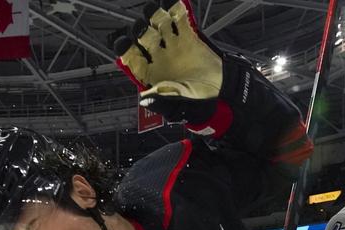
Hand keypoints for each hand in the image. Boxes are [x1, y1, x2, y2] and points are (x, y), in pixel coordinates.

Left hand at [114, 1, 223, 127]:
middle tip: (142, 27)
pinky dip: (176, 9)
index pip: (132, 58)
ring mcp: (173, 45)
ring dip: (155, 15)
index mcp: (151, 74)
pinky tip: (174, 5)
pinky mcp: (189, 37)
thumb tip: (144, 100)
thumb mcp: (177, 105)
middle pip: (143, 36)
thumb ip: (160, 100)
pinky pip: (180, 19)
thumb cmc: (199, 104)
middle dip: (140, 29)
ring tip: (155, 11)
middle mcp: (160, 57)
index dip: (125, 49)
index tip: (123, 42)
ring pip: (159, 24)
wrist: (222, 93)